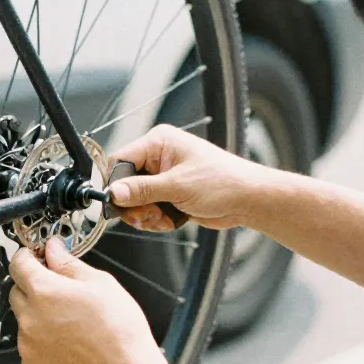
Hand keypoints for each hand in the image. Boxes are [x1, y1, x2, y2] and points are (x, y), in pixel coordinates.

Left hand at [8, 238, 172, 363]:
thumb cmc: (119, 332)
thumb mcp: (100, 283)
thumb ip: (68, 263)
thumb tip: (53, 249)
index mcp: (44, 292)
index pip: (18, 263)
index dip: (28, 256)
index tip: (38, 257)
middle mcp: (29, 317)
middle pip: (18, 290)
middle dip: (34, 286)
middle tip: (62, 292)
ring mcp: (28, 343)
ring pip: (24, 318)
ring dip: (39, 314)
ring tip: (71, 322)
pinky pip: (29, 343)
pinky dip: (42, 339)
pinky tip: (68, 341)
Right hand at [108, 125, 265, 232]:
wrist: (248, 200)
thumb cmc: (223, 182)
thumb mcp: (178, 186)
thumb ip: (142, 190)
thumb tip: (114, 192)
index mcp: (158, 142)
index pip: (120, 160)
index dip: (116, 184)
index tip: (118, 203)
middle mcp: (158, 157)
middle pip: (125, 183)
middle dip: (134, 205)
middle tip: (147, 216)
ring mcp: (163, 176)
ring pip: (135, 200)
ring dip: (145, 215)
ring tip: (162, 219)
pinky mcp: (168, 193)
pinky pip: (148, 208)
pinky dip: (155, 219)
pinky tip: (169, 221)